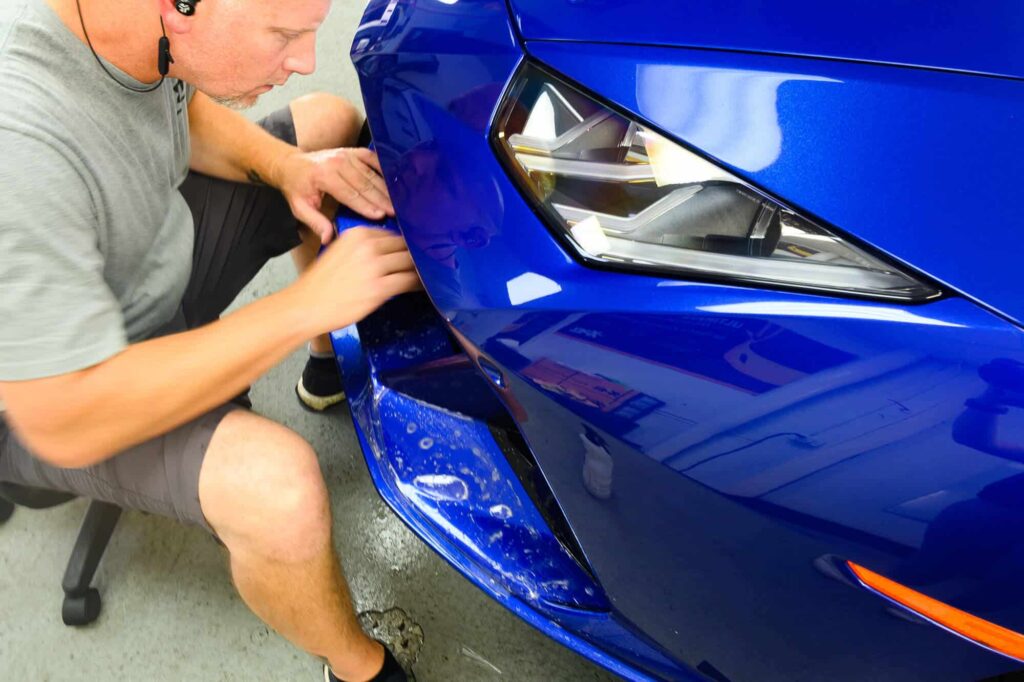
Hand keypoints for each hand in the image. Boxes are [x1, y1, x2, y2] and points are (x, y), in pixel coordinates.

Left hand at [273, 148, 394, 243]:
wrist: (291, 164)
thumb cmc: (297, 187)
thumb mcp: (300, 207)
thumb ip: (315, 222)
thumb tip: (328, 238)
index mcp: (324, 175)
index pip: (350, 194)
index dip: (366, 206)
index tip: (380, 216)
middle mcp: (337, 162)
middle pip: (364, 183)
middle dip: (381, 199)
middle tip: (395, 211)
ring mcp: (346, 154)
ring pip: (370, 173)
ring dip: (385, 188)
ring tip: (397, 201)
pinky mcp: (352, 151)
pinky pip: (372, 158)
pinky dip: (383, 168)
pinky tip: (393, 179)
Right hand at [290, 227, 421, 333]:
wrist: (307, 305)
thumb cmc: (320, 284)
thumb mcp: (339, 253)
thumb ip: (362, 249)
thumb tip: (387, 252)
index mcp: (357, 234)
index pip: (392, 234)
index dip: (406, 244)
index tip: (415, 250)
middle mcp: (367, 246)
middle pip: (404, 246)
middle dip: (417, 254)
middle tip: (429, 262)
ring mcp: (374, 266)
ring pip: (410, 262)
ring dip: (421, 268)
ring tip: (431, 273)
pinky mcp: (379, 288)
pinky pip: (408, 281)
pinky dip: (419, 283)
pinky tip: (425, 286)